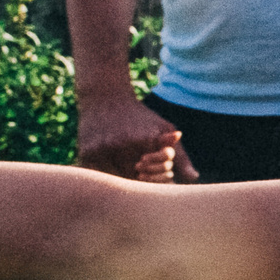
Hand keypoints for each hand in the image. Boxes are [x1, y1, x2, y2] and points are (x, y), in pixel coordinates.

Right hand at [77, 92, 195, 182]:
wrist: (104, 96)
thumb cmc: (140, 116)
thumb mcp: (163, 129)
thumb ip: (180, 156)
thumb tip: (194, 177)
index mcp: (145, 141)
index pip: (155, 179)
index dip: (157, 180)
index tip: (153, 170)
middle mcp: (122, 146)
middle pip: (133, 182)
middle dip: (139, 181)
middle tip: (139, 170)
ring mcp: (102, 150)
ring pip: (114, 182)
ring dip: (120, 181)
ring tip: (124, 167)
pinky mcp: (86, 153)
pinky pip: (98, 176)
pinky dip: (104, 176)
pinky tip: (109, 165)